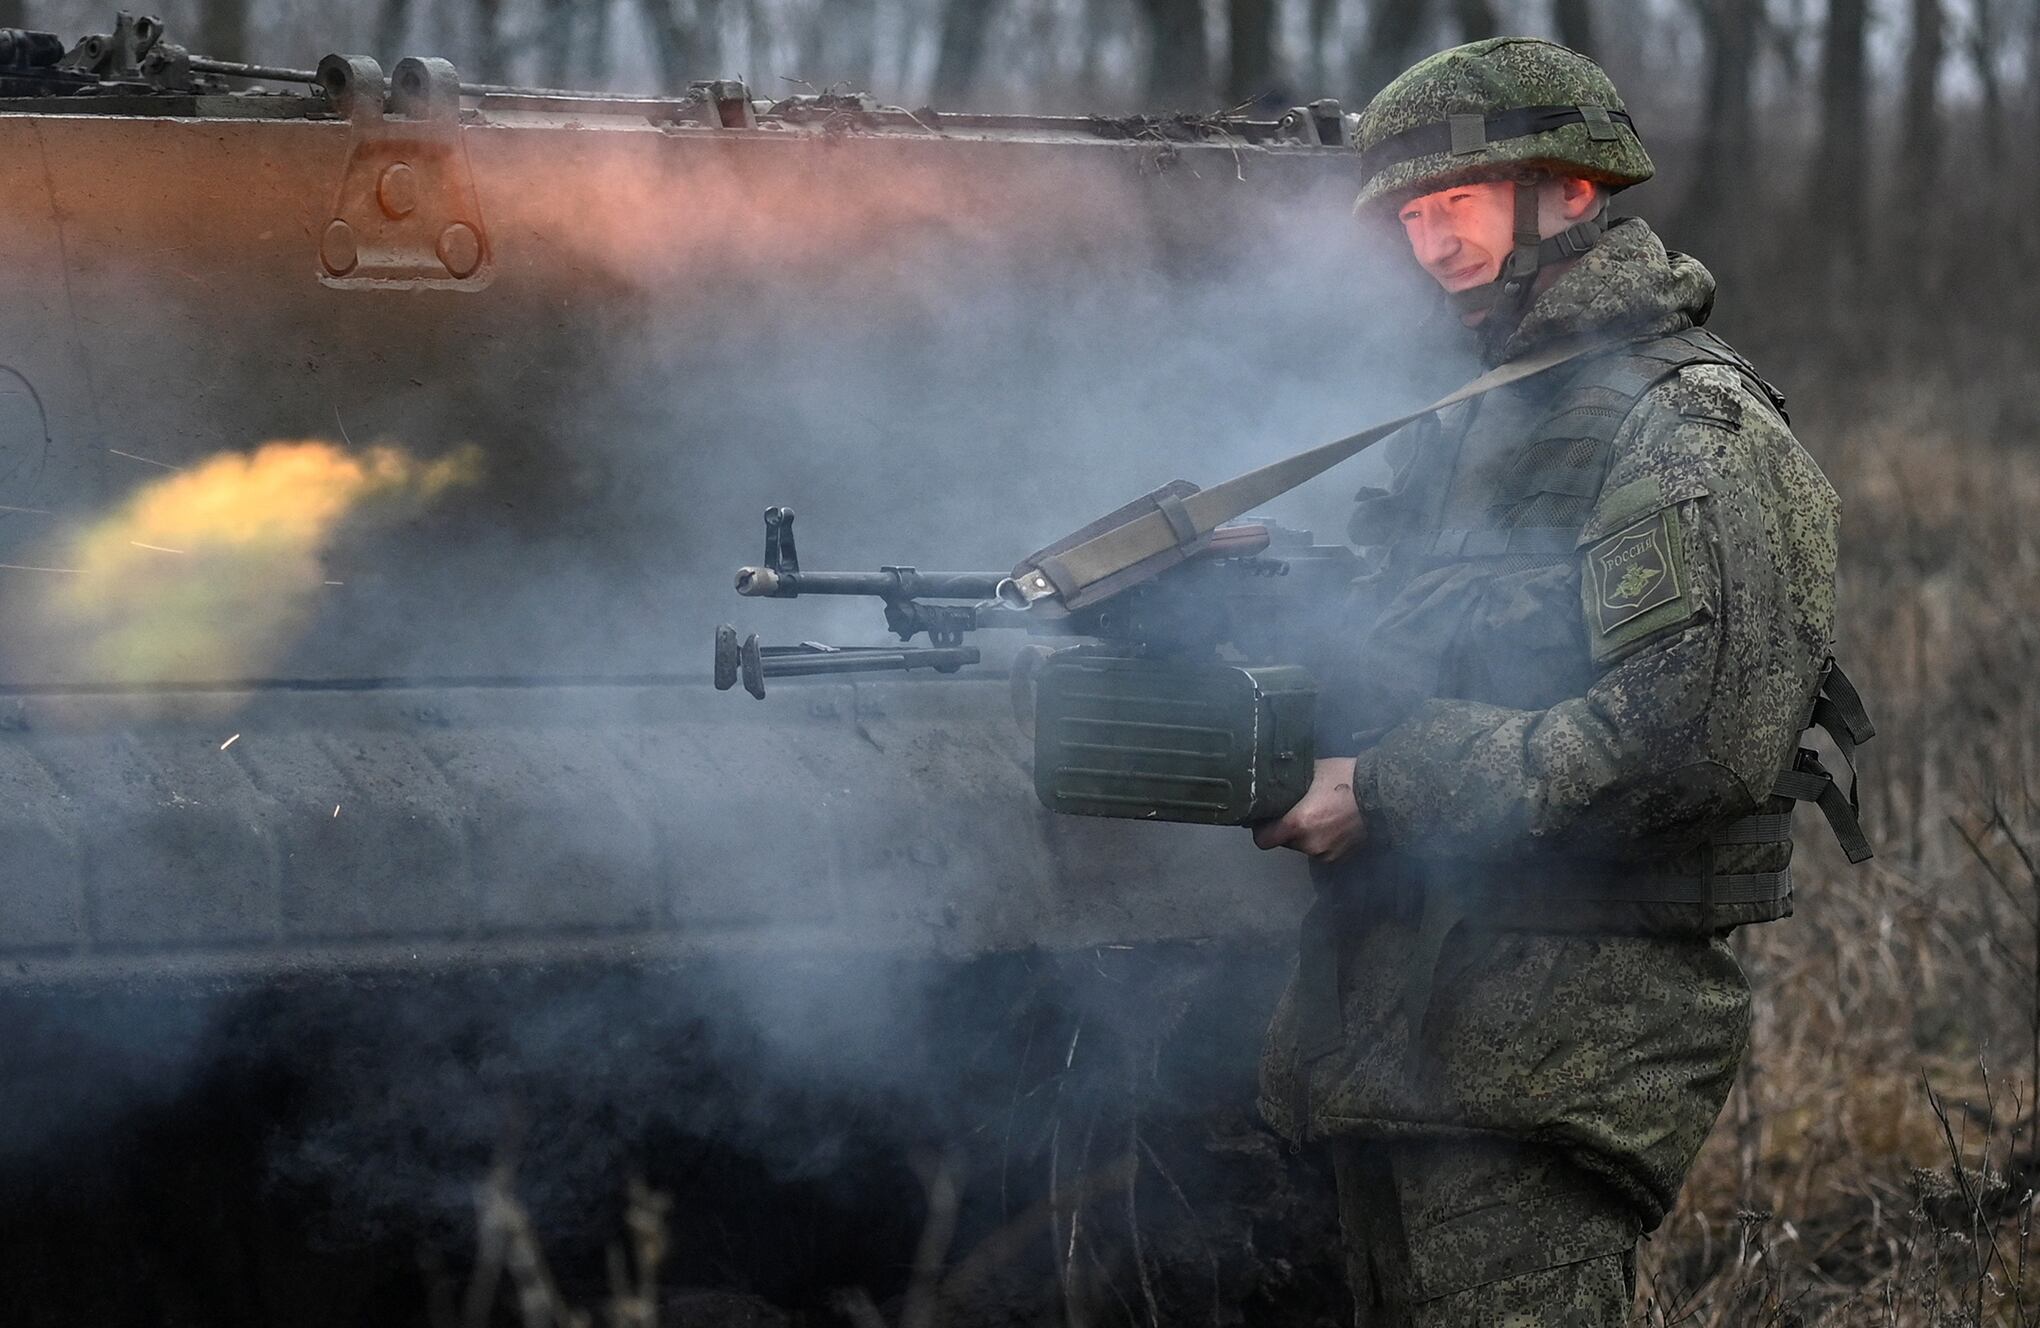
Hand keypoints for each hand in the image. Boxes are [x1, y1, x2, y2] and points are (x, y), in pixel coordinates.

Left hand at [1251, 757, 1366, 863]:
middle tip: (1295, 810)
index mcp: (1297, 824)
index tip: (1265, 819)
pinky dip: (1321, 839)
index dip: (1261, 829)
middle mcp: (1309, 844)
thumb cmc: (1344, 777)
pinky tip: (1331, 823)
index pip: (1263, 840)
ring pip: (1303, 846)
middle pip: (1284, 841)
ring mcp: (1326, 853)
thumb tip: (1271, 783)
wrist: (1381, 791)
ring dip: (1304, 835)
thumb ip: (1288, 785)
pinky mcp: (1340, 857)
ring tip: (1317, 815)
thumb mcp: (1310, 772)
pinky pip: (1320, 849)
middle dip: (1286, 828)